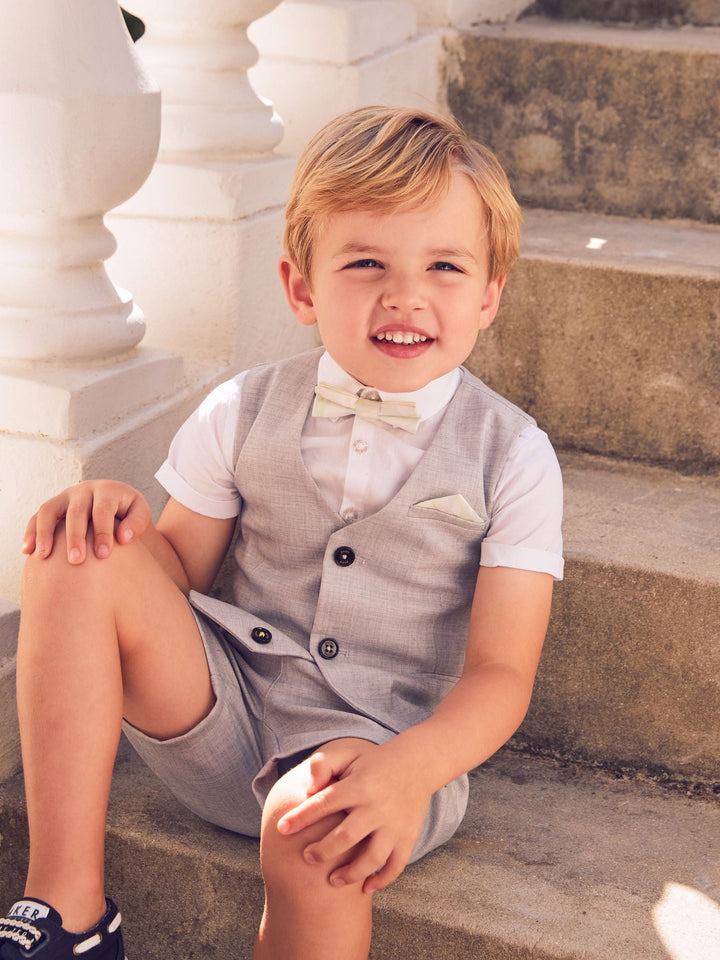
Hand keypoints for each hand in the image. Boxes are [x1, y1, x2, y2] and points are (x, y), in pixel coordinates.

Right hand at [23, 480, 151, 563]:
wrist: (112, 499)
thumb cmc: (127, 511)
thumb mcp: (139, 512)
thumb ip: (137, 523)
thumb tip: (123, 538)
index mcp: (107, 490)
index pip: (103, 510)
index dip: (103, 532)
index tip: (103, 555)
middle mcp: (83, 490)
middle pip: (75, 512)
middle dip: (75, 537)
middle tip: (76, 560)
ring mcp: (64, 497)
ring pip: (49, 510)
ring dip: (44, 533)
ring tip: (43, 556)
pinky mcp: (52, 507)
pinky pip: (36, 517)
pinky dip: (30, 532)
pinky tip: (27, 551)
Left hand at [277, 737, 431, 893]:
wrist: (417, 763)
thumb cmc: (373, 762)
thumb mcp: (349, 753)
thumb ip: (323, 764)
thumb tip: (308, 789)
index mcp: (359, 785)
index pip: (324, 803)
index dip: (301, 817)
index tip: (281, 829)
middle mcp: (376, 807)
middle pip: (345, 838)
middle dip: (322, 852)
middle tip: (307, 857)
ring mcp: (394, 825)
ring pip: (371, 859)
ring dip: (350, 874)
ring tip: (332, 881)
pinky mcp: (408, 837)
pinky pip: (396, 866)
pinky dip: (381, 881)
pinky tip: (365, 888)